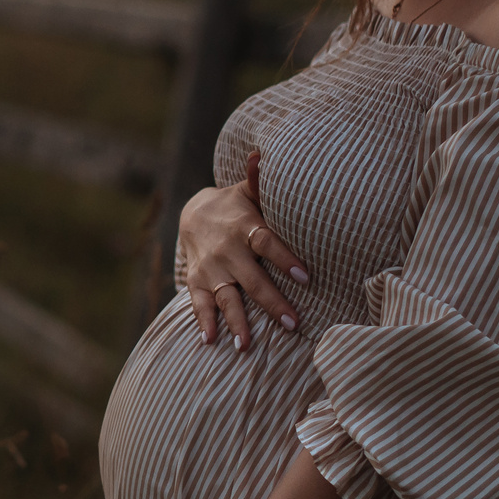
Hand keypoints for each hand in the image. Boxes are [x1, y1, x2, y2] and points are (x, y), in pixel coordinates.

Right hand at [181, 150, 309, 350]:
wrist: (193, 214)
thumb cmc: (235, 205)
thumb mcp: (247, 191)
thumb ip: (259, 180)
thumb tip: (263, 152)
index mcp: (243, 227)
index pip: (266, 243)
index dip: (284, 259)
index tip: (305, 277)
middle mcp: (226, 250)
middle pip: (251, 278)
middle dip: (271, 301)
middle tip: (292, 323)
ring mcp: (210, 269)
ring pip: (226, 297)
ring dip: (236, 321)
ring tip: (247, 346)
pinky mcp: (197, 281)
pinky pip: (199, 304)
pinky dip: (204, 322)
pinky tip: (211, 341)